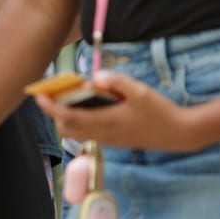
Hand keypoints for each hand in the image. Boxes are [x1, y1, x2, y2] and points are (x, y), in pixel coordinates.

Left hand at [35, 70, 199, 151]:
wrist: (180, 134)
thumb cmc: (160, 111)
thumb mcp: (140, 91)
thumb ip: (117, 81)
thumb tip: (94, 77)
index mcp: (107, 122)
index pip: (69, 118)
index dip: (51, 108)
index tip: (39, 97)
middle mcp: (104, 134)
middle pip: (67, 128)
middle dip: (56, 113)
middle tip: (53, 95)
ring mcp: (109, 140)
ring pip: (77, 132)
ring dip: (67, 117)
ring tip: (70, 98)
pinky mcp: (115, 141)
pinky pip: (89, 133)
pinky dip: (81, 121)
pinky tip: (89, 105)